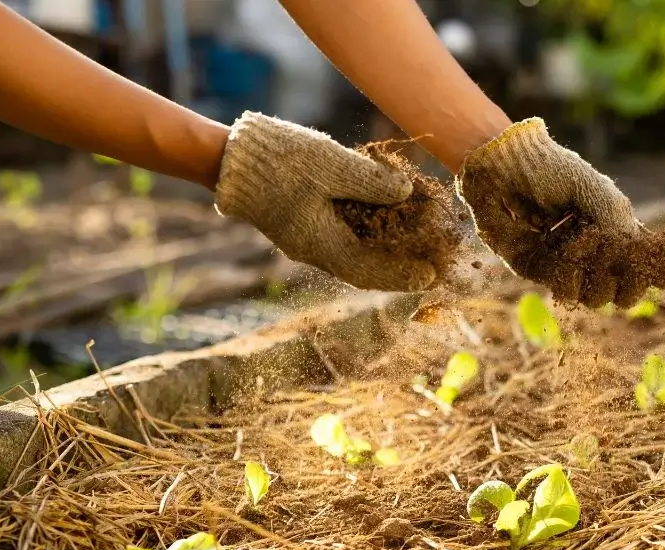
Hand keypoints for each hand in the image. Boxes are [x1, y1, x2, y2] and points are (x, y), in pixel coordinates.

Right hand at [215, 112, 447, 291]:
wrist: (230, 158)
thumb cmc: (278, 160)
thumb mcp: (329, 164)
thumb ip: (369, 181)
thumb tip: (407, 193)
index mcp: (320, 244)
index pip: (369, 271)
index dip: (403, 275)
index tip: (432, 275)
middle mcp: (314, 249)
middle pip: (365, 267)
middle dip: (400, 265)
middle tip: (434, 261)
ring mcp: (307, 238)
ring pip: (355, 252)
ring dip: (386, 248)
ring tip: (418, 241)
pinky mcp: (304, 222)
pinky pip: (342, 235)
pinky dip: (368, 231)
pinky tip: (388, 218)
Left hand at [456, 118, 664, 307]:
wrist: (503, 169)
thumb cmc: (551, 170)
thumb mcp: (595, 192)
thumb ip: (619, 226)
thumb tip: (638, 258)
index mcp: (616, 229)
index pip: (649, 264)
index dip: (657, 271)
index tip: (652, 264)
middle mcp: (596, 252)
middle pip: (626, 291)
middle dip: (628, 284)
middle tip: (616, 264)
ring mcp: (570, 265)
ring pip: (598, 298)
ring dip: (598, 281)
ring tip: (582, 248)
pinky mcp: (542, 272)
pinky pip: (566, 292)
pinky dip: (571, 281)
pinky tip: (566, 259)